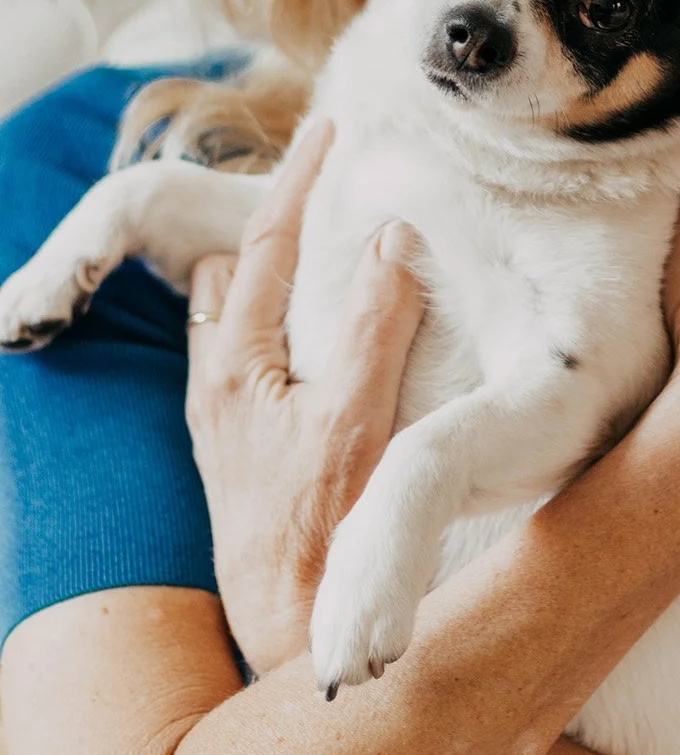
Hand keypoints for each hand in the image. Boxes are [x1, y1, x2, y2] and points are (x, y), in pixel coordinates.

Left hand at [184, 122, 423, 675]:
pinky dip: (281, 317)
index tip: (329, 126)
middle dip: (279, 218)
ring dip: (275, 271)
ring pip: (238, 313)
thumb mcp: (360, 424)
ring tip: (326, 241)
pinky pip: (250, 351)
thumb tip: (389, 237)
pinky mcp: (240, 445)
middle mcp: (216, 383)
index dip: (299, 178)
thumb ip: (375, 327)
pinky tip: (320, 332)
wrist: (291, 627)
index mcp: (237, 366)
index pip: (267, 241)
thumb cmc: (326, 531)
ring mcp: (223, 416)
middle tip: (329, 177)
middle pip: (239, 269)